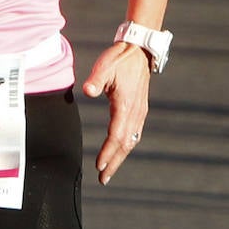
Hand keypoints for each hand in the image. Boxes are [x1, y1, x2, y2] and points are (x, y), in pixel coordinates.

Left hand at [82, 42, 151, 185]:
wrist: (138, 50)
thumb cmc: (119, 58)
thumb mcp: (104, 66)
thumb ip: (96, 80)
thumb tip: (88, 91)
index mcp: (126, 105)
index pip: (116, 136)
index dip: (108, 152)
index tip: (99, 166)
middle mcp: (136, 112)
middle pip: (125, 144)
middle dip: (114, 163)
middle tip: (103, 179)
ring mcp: (140, 111)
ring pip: (131, 140)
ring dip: (121, 156)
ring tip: (110, 170)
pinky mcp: (140, 108)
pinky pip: (134, 133)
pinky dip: (127, 145)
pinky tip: (120, 150)